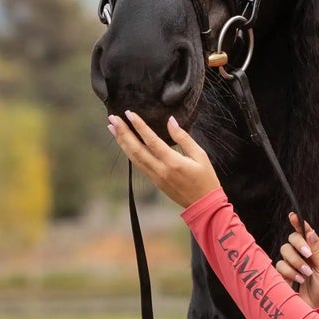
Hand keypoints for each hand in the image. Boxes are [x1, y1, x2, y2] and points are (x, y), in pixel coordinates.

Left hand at [107, 110, 221, 209]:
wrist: (203, 205)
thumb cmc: (205, 179)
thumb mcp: (200, 155)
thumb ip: (184, 138)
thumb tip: (171, 121)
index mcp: (173, 162)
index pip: (151, 141)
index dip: (139, 126)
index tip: (129, 114)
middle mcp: (160, 170)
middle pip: (136, 149)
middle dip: (123, 133)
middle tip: (112, 118)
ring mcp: (155, 177)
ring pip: (134, 158)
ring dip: (122, 142)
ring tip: (112, 128)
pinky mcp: (154, 181)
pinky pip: (138, 165)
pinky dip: (129, 152)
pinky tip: (124, 144)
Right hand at [275, 211, 318, 307]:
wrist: (318, 308)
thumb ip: (317, 250)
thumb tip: (310, 232)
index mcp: (314, 250)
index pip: (304, 232)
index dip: (298, 223)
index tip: (293, 216)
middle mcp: (301, 255)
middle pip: (291, 239)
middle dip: (299, 246)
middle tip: (308, 256)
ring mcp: (291, 264)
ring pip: (284, 252)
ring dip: (296, 263)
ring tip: (306, 275)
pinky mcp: (283, 275)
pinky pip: (280, 266)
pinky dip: (290, 273)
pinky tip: (298, 281)